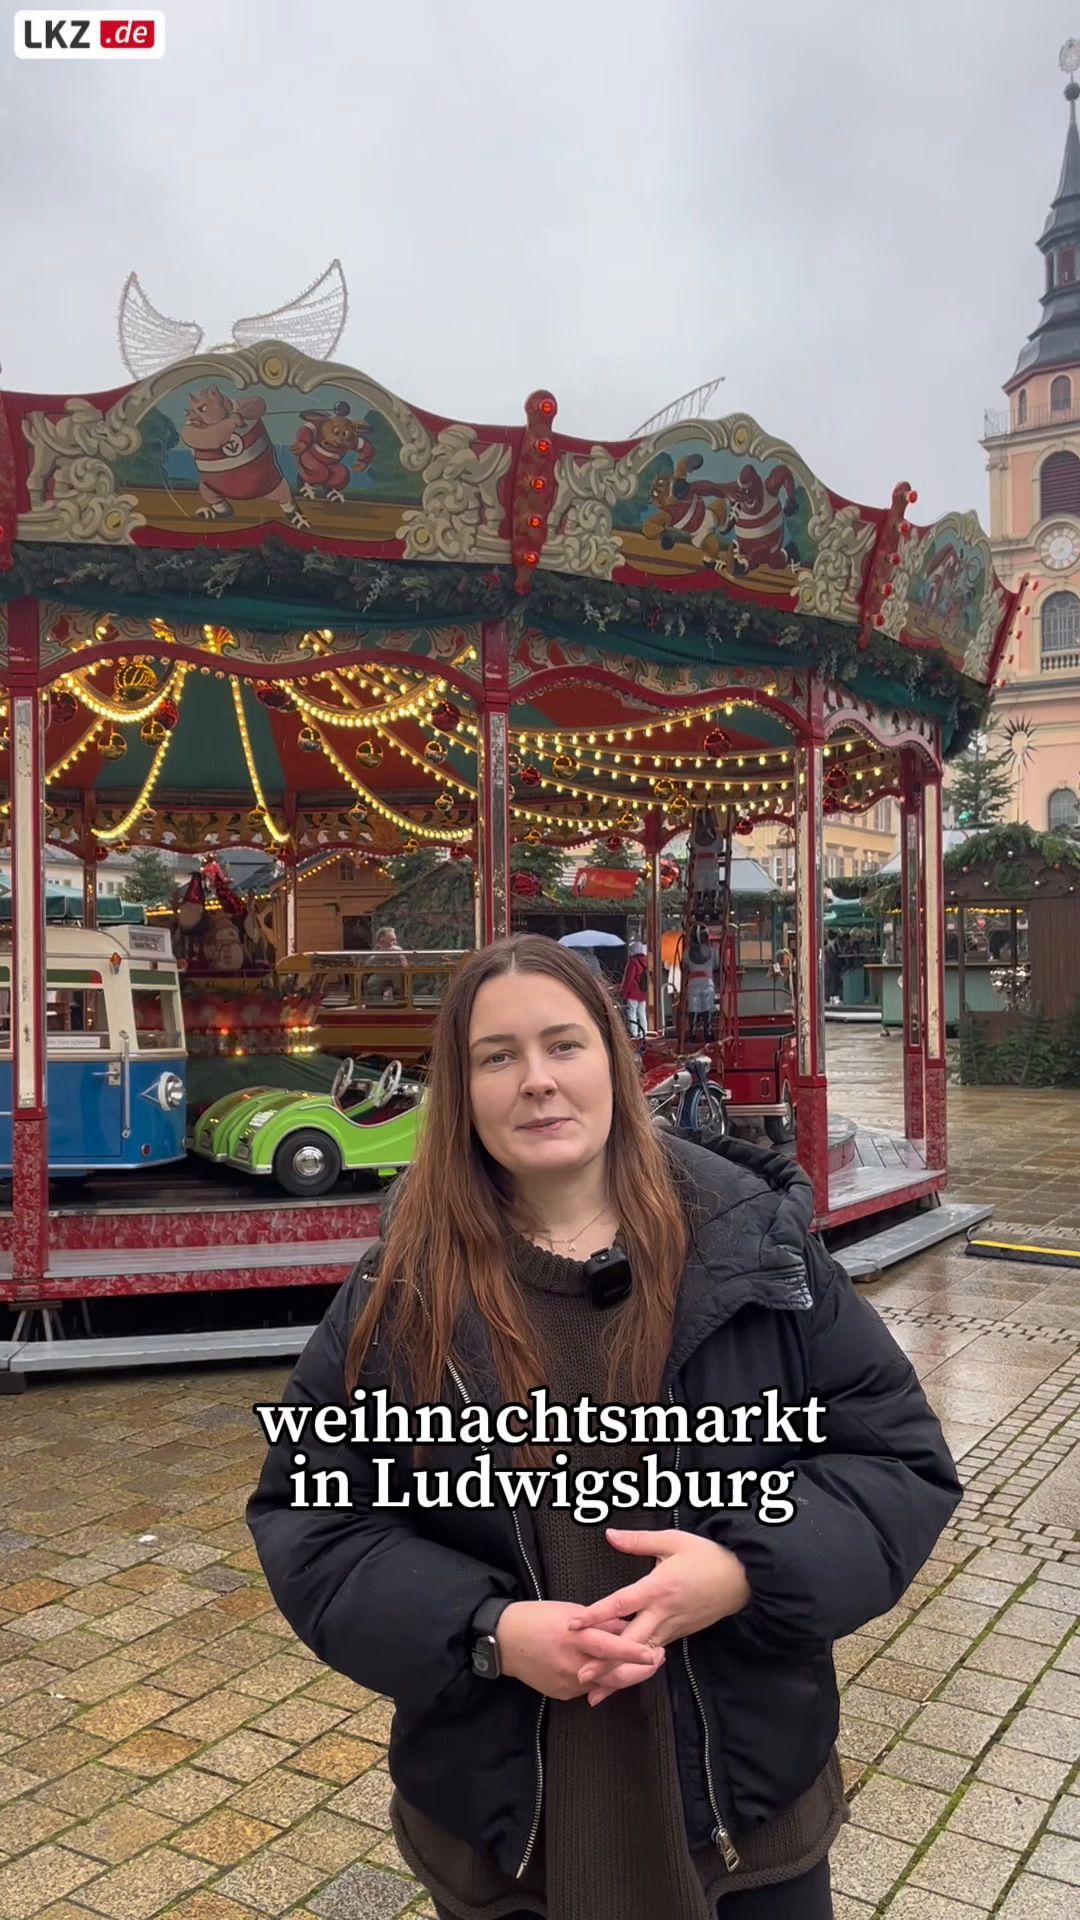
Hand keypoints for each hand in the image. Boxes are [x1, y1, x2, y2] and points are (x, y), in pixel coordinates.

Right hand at [496, 1599, 661, 1701]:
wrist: (504, 1641)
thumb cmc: (537, 1618)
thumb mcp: (571, 1610)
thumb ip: (600, 1622)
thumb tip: (626, 1626)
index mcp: (574, 1637)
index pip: (610, 1647)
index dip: (634, 1652)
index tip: (655, 1653)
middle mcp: (572, 1663)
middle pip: (614, 1674)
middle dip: (640, 1669)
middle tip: (658, 1658)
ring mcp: (567, 1683)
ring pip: (605, 1683)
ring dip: (625, 1673)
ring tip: (641, 1662)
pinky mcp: (562, 1694)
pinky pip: (589, 1687)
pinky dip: (602, 1678)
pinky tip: (608, 1667)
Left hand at [568, 1529, 750, 1703]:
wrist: (742, 1580)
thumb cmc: (707, 1557)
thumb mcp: (673, 1541)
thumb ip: (638, 1541)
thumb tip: (610, 1535)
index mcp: (657, 1588)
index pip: (620, 1604)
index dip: (595, 1615)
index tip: (573, 1625)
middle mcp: (662, 1613)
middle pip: (630, 1642)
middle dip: (606, 1662)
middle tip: (582, 1675)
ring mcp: (672, 1628)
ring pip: (641, 1656)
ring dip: (619, 1674)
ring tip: (595, 1692)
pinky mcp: (678, 1636)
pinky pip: (653, 1655)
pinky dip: (636, 1668)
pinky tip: (621, 1679)